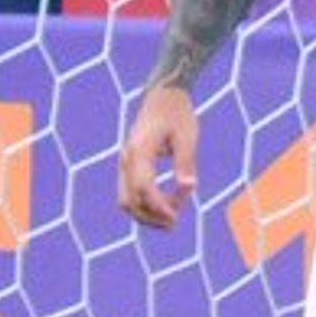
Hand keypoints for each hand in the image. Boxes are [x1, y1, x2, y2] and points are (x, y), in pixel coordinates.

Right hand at [118, 85, 198, 229]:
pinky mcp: (129, 164)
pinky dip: (144, 204)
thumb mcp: (187, 135)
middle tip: (175, 222)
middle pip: (129, 201)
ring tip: (171, 218)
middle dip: (150, 217)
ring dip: (146, 214)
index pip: (144, 188)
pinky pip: (130, 193)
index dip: (159, 206)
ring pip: (126, 201)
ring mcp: (125, 162)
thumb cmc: (177, 112)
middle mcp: (127, 158)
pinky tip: (165, 205)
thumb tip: (190, 186)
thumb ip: (186, 161)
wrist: (163, 94)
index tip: (176, 217)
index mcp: (140, 150)